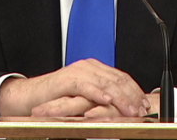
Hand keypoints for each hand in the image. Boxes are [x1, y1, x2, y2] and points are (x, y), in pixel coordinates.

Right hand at [0, 58, 149, 116]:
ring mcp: (78, 72)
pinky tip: (107, 100)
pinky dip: (97, 93)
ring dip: (119, 98)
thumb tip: (123, 108)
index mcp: (95, 69)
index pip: (121, 78)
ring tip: (130, 109)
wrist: (32, 96)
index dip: (134, 91)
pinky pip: (85, 86)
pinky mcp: (67, 79)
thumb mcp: (85, 98)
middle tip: (141, 109)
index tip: (144, 104)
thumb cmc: (57, 99)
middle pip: (116, 80)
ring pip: (104, 83)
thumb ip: (101, 98)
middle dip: (131, 96)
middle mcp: (89, 67)